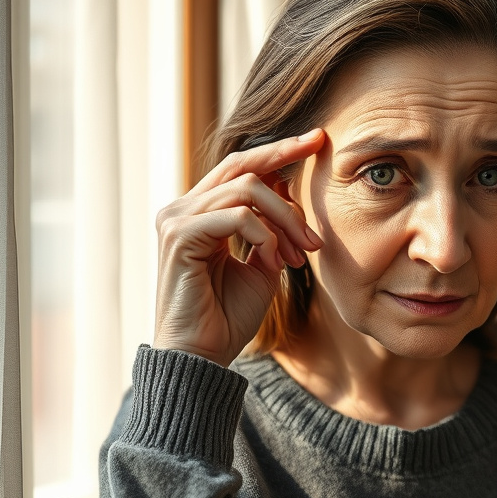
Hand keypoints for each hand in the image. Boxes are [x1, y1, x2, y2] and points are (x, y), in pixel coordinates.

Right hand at [153, 129, 324, 366]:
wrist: (202, 357)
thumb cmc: (228, 318)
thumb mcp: (261, 266)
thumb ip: (271, 232)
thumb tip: (288, 195)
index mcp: (200, 214)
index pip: (239, 169)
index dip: (277, 152)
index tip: (316, 140)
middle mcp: (182, 210)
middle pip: (240, 164)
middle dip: (284, 153)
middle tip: (319, 146)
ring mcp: (177, 220)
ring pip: (246, 189)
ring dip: (286, 218)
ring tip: (303, 251)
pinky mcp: (179, 237)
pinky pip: (237, 216)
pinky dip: (266, 234)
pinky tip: (278, 261)